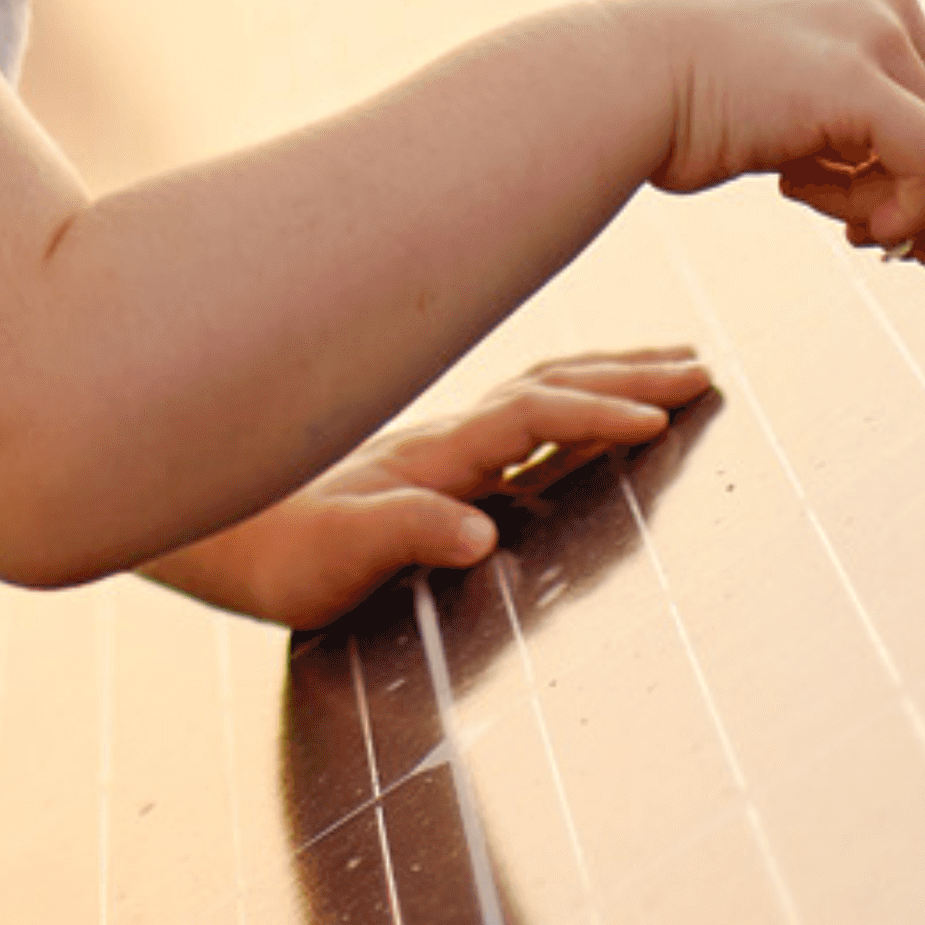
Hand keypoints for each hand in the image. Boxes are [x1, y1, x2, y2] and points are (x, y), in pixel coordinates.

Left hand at [145, 349, 715, 628]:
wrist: (221, 535)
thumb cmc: (276, 558)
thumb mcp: (333, 562)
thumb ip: (405, 534)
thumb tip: (481, 533)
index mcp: (433, 456)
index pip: (533, 416)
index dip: (598, 415)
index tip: (664, 419)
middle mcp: (445, 435)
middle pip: (552, 383)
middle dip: (630, 376)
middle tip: (703, 370)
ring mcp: (443, 440)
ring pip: (543, 384)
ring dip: (611, 371)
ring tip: (674, 362)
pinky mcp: (439, 458)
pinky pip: (525, 408)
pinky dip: (576, 391)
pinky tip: (593, 398)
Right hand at [634, 0, 924, 262]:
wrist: (622, 86)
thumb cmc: (690, 102)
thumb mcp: (794, 94)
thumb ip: (853, 120)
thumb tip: (909, 193)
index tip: (882, 220)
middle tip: (883, 243)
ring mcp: (877, 32)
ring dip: (905, 211)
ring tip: (837, 224)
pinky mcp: (860, 81)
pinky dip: (907, 211)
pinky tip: (842, 224)